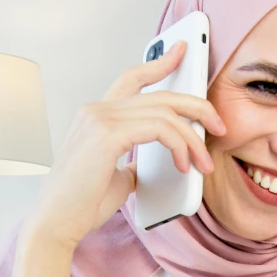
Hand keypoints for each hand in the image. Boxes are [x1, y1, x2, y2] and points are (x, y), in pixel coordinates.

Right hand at [24, 41, 225, 250]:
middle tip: (219, 125)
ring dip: (193, 138)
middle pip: (160, 94)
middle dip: (197, 107)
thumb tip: (154, 162)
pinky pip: (159, 128)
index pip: (132, 78)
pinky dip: (179, 145)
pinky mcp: (106, 135)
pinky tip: (184, 165)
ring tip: (204, 163)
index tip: (182, 52)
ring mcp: (99, 119)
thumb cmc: (82, 205)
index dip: (159, 62)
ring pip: (165, 112)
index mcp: (96, 116)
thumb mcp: (116, 176)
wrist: (57, 224)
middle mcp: (96, 110)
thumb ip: (132, 161)